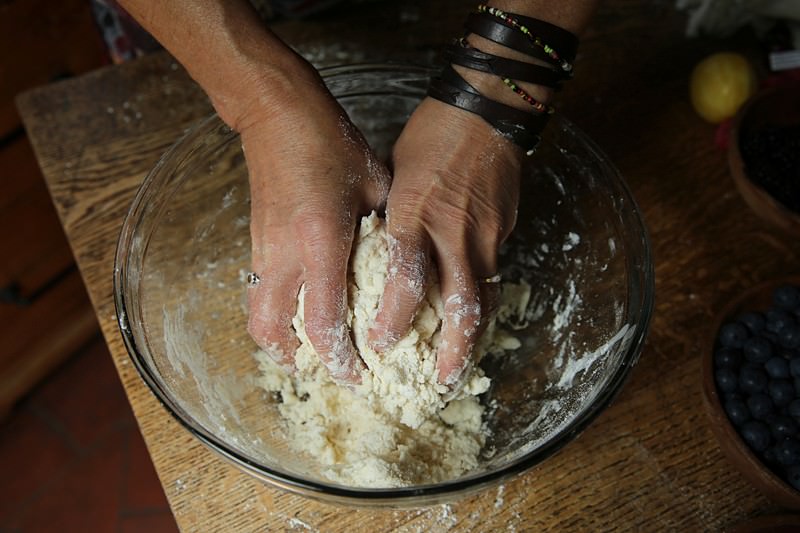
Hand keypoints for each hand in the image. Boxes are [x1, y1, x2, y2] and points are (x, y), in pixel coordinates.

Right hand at [242, 65, 389, 383]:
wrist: (277, 114)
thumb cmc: (331, 143)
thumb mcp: (375, 184)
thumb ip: (385, 229)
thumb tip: (400, 259)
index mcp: (321, 241)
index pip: (322, 321)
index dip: (338, 359)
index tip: (357, 377)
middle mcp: (285, 254)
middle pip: (273, 332)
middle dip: (298, 362)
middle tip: (326, 372)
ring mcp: (263, 249)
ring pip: (257, 316)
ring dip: (279, 342)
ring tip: (307, 353)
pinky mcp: (255, 241)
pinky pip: (257, 293)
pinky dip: (274, 315)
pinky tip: (298, 312)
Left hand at [368, 98, 521, 387]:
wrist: (484, 114)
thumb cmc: (430, 139)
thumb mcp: (395, 177)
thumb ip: (391, 223)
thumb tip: (377, 258)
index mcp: (415, 214)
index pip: (406, 277)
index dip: (394, 317)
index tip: (378, 345)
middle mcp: (452, 232)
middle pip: (459, 304)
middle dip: (451, 350)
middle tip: (438, 382)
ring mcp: (485, 235)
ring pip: (483, 299)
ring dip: (473, 339)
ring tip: (459, 369)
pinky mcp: (505, 234)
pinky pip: (493, 278)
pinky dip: (482, 307)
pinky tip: (473, 326)